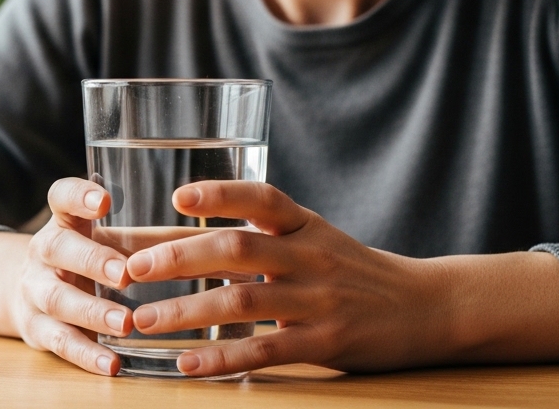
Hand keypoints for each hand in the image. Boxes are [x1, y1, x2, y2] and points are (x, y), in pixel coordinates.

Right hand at [11, 177, 135, 374]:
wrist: (31, 295)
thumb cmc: (87, 263)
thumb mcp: (107, 244)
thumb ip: (147, 241)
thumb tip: (210, 240)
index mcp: (64, 222)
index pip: (62, 197)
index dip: (79, 196)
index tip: (105, 201)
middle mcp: (43, 251)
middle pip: (58, 248)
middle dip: (93, 261)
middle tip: (125, 275)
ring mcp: (34, 290)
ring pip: (57, 298)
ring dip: (93, 312)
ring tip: (126, 323)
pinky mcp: (35, 328)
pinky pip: (59, 342)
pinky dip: (85, 354)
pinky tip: (112, 364)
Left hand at [125, 181, 558, 375]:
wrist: (426, 306)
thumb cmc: (353, 271)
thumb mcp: (315, 237)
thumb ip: (262, 233)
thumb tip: (182, 232)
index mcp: (304, 224)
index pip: (260, 197)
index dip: (220, 194)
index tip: (178, 199)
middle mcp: (309, 256)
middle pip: (237, 248)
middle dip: (178, 257)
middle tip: (131, 268)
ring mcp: (318, 300)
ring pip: (241, 301)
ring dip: (185, 310)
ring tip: (141, 319)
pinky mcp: (325, 342)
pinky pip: (265, 350)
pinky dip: (222, 357)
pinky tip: (187, 363)